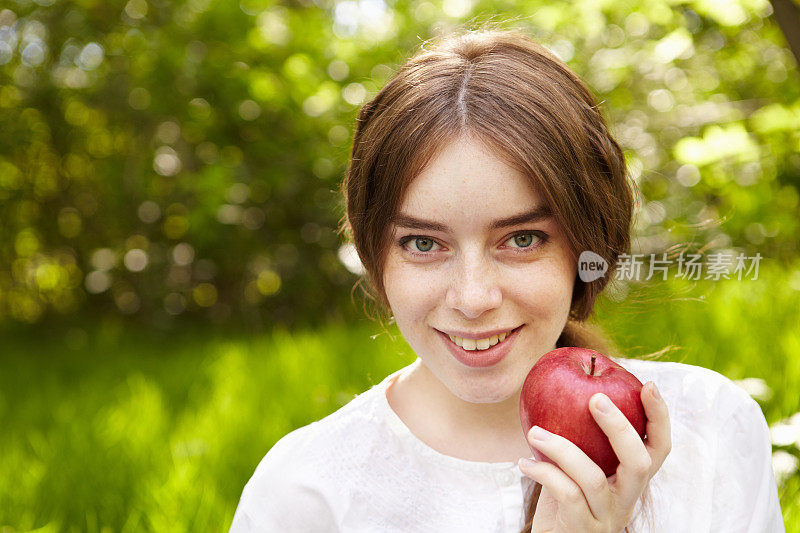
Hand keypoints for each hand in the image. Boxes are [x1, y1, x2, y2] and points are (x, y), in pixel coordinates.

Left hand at [518, 381, 670, 532]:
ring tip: (534, 431)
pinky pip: (566, 494)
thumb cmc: (562, 498)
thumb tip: (559, 384)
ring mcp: (607, 517)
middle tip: (594, 398)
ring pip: (593, 478)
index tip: (648, 384)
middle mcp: (627, 499)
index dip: (659, 417)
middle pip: (640, 463)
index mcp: (631, 479)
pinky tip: (524, 462)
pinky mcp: (582, 528)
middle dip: (619, 427)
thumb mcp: (575, 466)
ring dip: (562, 448)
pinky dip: (544, 473)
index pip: (659, 448)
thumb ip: (578, 436)